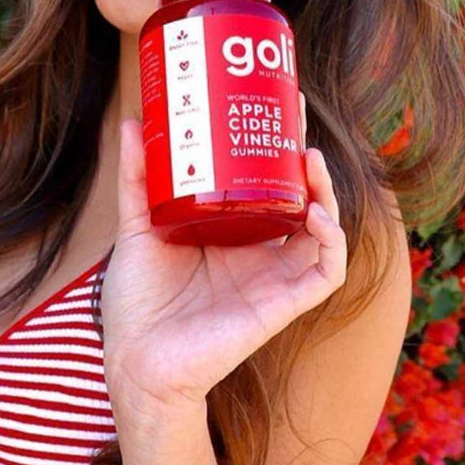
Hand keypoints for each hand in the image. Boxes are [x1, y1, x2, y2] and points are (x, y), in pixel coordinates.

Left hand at [100, 118, 346, 409]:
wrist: (136, 360)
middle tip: (295, 116)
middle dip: (307, 159)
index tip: (277, 104)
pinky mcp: (282, 305)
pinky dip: (332, 242)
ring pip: (324, 230)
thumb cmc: (137, 304)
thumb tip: (132, 123)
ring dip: (326, 193)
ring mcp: (274, 279)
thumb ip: (137, 179)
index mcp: (232, 235)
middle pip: (302, 200)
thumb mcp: (137, 227)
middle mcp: (260, 254)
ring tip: (308, 158)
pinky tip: (317, 215)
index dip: (280, 149)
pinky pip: (327, 272)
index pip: (269, 185)